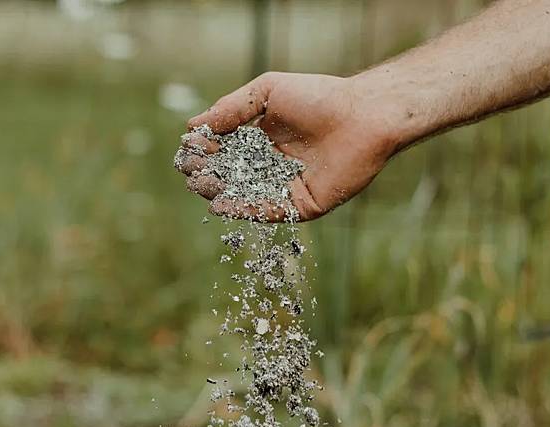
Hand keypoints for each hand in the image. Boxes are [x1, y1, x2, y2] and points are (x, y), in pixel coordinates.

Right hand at [175, 71, 418, 220]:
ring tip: (200, 184)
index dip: (203, 150)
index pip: (223, 150)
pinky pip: (267, 211)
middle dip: (206, 172)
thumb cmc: (317, 97)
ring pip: (243, 195)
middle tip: (191, 170)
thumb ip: (231, 109)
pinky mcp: (300, 206)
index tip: (187, 149)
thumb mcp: (267, 92)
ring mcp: (284, 187)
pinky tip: (220, 204)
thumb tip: (192, 126)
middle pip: (229, 175)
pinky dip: (242, 210)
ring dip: (218, 192)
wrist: (362, 115)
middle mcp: (270, 165)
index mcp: (260, 139)